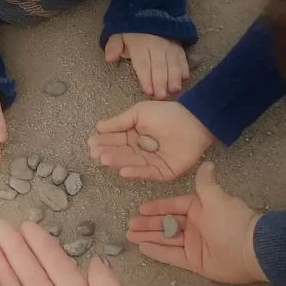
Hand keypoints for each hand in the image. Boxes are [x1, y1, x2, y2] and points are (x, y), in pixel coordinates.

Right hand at [88, 101, 213, 181]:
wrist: (194, 121)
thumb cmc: (166, 114)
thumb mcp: (139, 113)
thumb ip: (119, 122)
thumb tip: (98, 127)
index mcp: (133, 136)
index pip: (115, 140)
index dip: (103, 141)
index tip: (91, 143)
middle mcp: (139, 151)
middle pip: (121, 153)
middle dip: (107, 153)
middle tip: (95, 153)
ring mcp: (150, 163)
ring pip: (131, 163)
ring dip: (117, 162)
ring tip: (105, 159)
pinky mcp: (162, 172)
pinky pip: (147, 173)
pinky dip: (136, 172)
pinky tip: (123, 170)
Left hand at [105, 33, 189, 98]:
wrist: (150, 11)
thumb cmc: (132, 31)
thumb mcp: (118, 34)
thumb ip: (114, 46)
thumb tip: (109, 58)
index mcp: (139, 45)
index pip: (143, 64)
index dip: (146, 78)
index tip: (148, 91)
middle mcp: (156, 46)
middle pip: (159, 66)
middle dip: (161, 82)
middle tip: (162, 96)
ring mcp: (169, 46)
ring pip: (173, 63)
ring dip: (174, 77)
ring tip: (175, 90)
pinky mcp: (179, 46)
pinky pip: (182, 57)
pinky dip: (184, 68)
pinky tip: (185, 79)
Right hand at [127, 162, 266, 283]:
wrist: (251, 251)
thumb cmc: (231, 222)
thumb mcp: (216, 199)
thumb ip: (205, 183)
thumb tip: (207, 163)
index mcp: (200, 208)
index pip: (173, 206)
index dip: (157, 207)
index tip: (140, 208)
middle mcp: (195, 225)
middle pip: (166, 223)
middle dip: (148, 223)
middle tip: (130, 225)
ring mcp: (193, 244)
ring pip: (165, 238)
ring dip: (148, 236)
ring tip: (130, 235)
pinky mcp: (193, 261)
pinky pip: (171, 255)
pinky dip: (157, 251)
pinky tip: (142, 248)